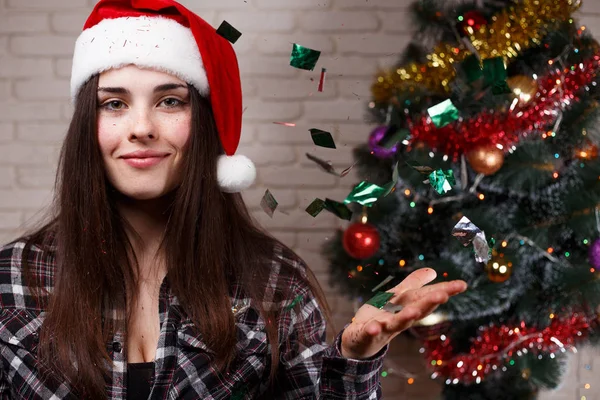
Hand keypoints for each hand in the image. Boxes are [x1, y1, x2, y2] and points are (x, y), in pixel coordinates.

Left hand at [340, 268, 466, 359]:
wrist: (360, 340)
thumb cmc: (382, 316)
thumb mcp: (397, 296)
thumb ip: (414, 283)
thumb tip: (433, 271)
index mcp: (408, 306)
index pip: (428, 297)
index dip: (445, 291)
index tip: (462, 284)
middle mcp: (400, 318)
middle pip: (417, 310)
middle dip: (429, 303)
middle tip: (443, 294)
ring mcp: (384, 327)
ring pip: (397, 323)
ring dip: (406, 317)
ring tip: (414, 311)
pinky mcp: (368, 334)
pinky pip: (370, 333)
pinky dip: (372, 330)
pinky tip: (374, 327)